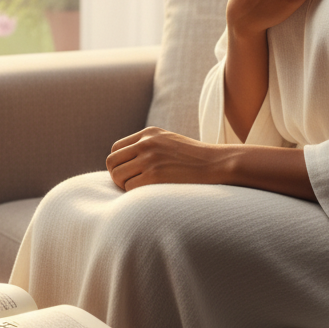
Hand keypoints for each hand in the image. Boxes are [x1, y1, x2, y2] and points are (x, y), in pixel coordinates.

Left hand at [106, 127, 228, 190]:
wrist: (217, 164)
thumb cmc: (195, 159)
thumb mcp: (169, 142)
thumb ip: (149, 147)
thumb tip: (126, 164)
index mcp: (149, 133)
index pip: (116, 149)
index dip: (119, 164)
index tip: (130, 174)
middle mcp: (146, 143)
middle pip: (112, 162)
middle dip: (117, 176)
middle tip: (131, 185)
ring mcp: (150, 158)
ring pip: (117, 176)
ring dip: (125, 187)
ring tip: (142, 190)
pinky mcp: (154, 175)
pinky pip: (129, 188)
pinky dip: (135, 195)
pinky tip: (149, 194)